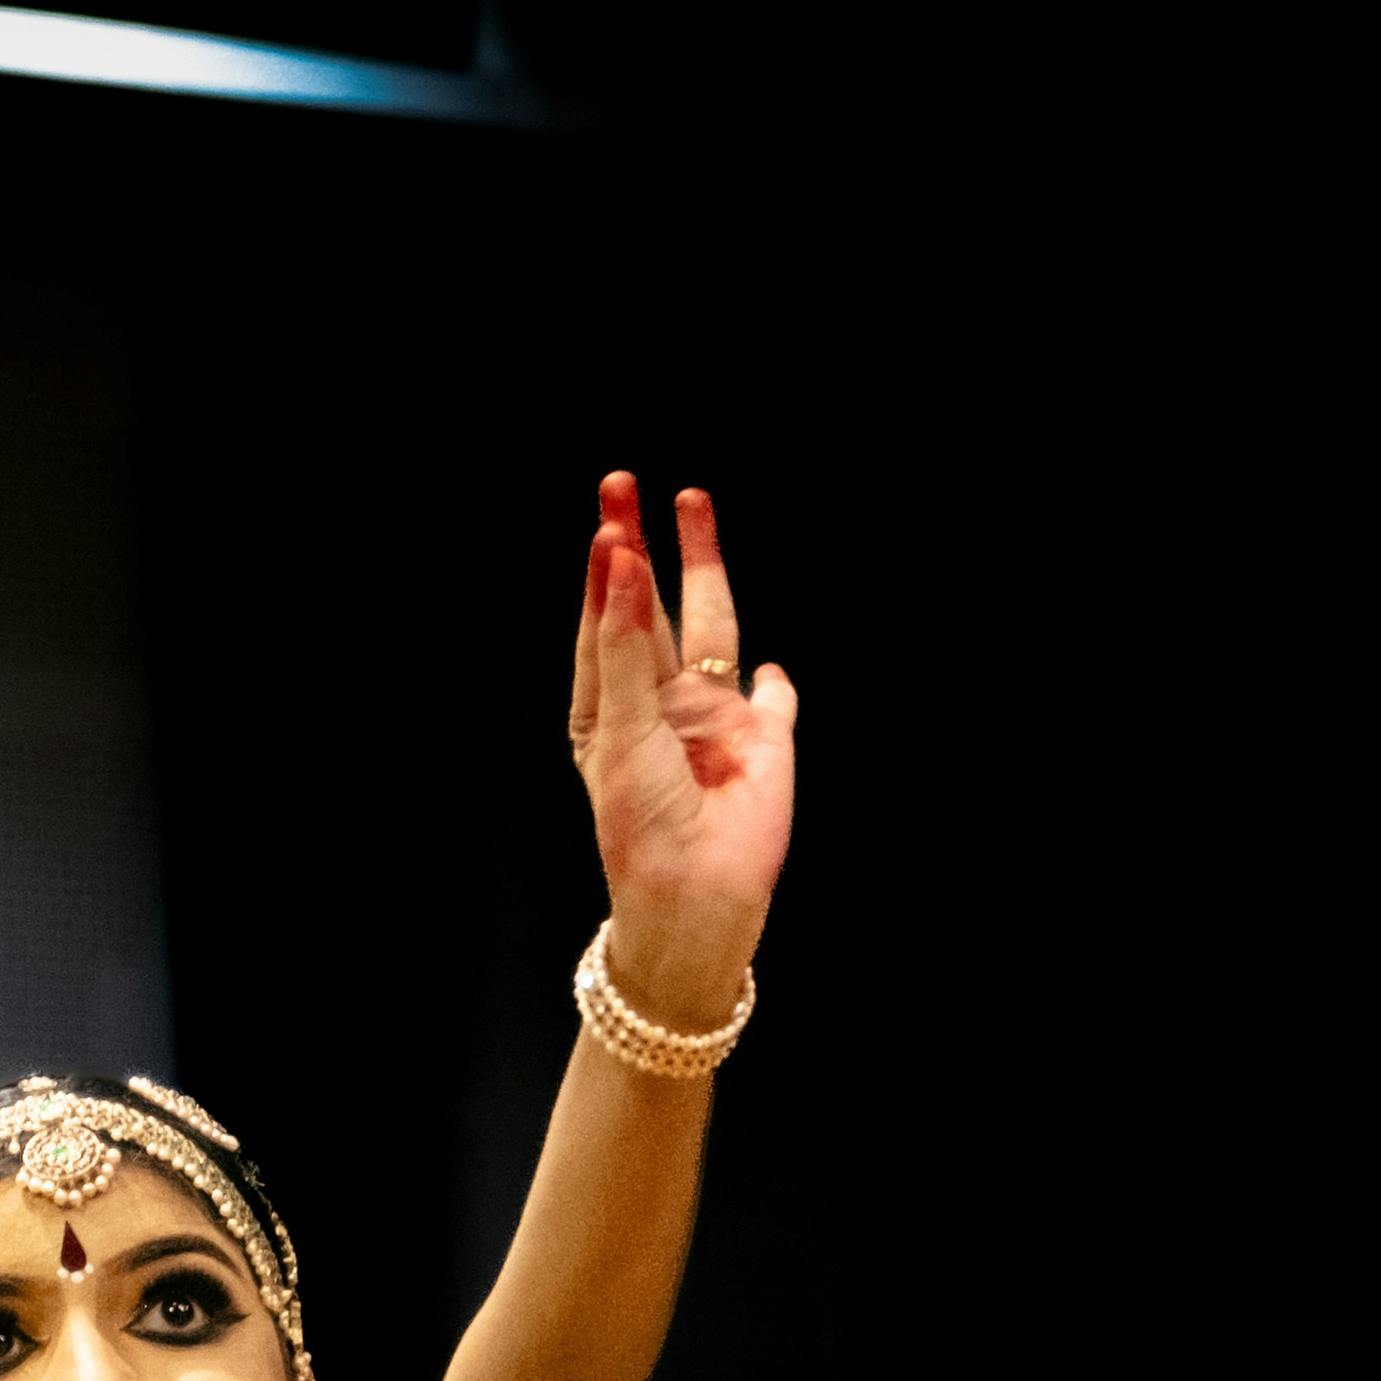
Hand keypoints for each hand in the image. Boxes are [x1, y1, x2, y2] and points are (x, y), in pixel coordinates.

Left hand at [565, 471, 798, 1014]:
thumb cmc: (641, 825)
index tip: (608, 516)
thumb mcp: (620, 730)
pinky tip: (770, 668)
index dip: (605, 569)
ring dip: (704, 568)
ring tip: (691, 504)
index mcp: (609, 706)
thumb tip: (621, 562)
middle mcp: (659, 703)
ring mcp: (715, 719)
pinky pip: (775, 699)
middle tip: (624, 483)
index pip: (605, 620)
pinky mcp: (768, 741)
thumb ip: (625, 646)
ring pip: (714, 625)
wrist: (695, 897)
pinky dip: (774, 681)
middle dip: (640, 546)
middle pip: (653, 606)